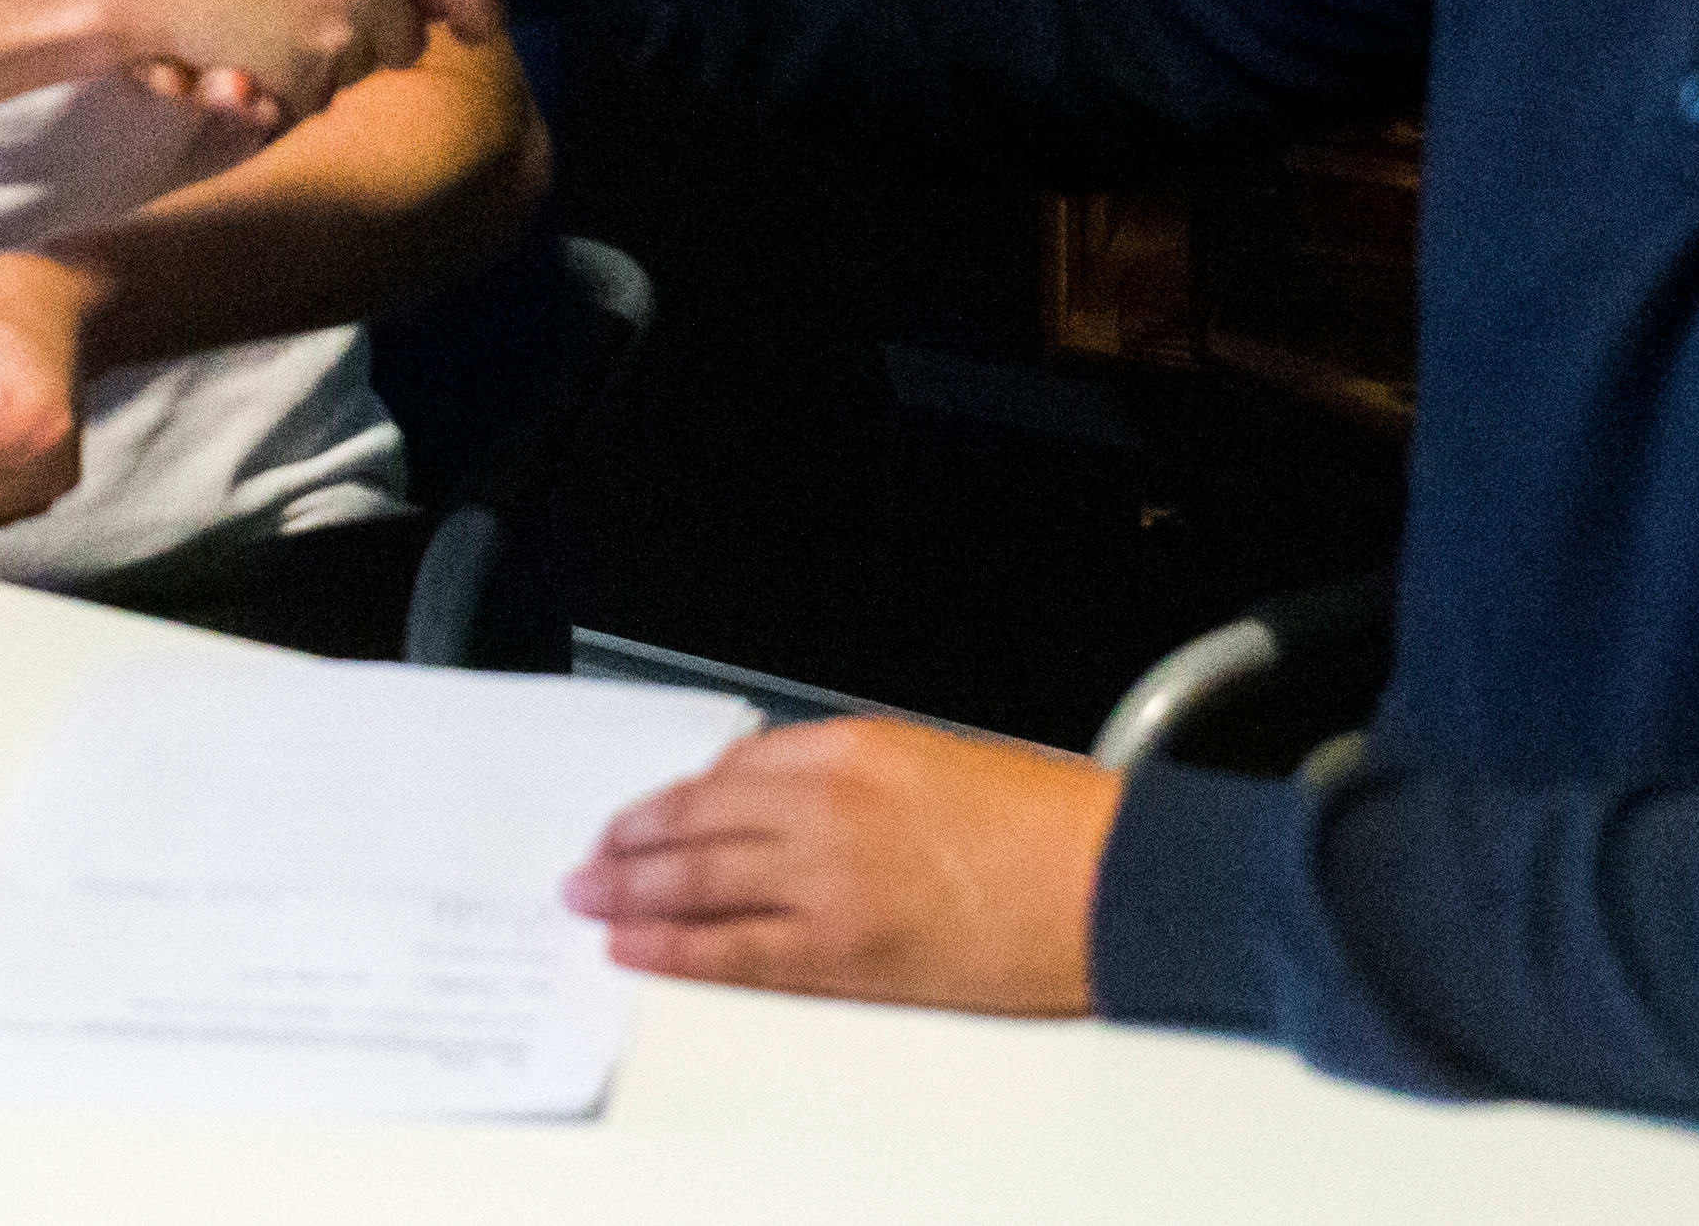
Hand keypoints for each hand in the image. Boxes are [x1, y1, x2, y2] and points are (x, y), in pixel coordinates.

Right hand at [98, 0, 498, 128]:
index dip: (472, 2)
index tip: (473, 20)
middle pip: (410, 38)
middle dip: (381, 29)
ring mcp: (334, 36)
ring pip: (360, 69)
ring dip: (329, 55)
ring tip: (266, 13)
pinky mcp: (297, 83)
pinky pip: (316, 99)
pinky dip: (287, 86)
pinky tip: (243, 51)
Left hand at [562, 719, 1119, 1015]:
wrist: (1109, 882)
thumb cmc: (1046, 826)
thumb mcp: (935, 763)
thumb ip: (852, 781)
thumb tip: (783, 810)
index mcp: (852, 745)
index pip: (731, 770)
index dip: (676, 798)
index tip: (648, 813)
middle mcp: (826, 805)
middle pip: (696, 822)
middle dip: (630, 842)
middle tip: (589, 859)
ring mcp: (827, 880)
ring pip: (698, 883)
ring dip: (631, 892)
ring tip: (591, 901)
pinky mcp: (842, 951)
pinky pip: (733, 953)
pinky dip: (674, 952)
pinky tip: (637, 950)